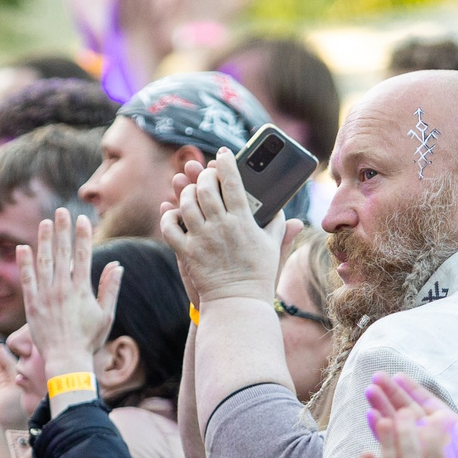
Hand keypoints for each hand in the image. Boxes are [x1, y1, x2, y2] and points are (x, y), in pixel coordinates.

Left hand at [19, 208, 115, 381]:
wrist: (66, 359)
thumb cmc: (89, 339)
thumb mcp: (106, 314)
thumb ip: (110, 289)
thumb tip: (117, 266)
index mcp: (82, 289)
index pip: (82, 255)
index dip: (82, 235)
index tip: (82, 219)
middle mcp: (63, 288)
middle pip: (62, 252)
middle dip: (62, 230)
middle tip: (61, 211)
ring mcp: (45, 296)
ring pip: (44, 262)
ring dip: (44, 240)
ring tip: (44, 223)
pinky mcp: (31, 305)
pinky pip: (27, 280)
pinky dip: (25, 264)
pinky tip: (23, 248)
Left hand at [158, 151, 281, 304]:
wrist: (238, 303)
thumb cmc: (259, 275)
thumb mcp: (272, 248)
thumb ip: (279, 227)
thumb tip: (289, 215)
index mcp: (243, 222)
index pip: (233, 183)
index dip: (227, 164)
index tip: (223, 153)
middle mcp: (220, 227)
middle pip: (205, 188)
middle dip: (203, 175)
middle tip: (204, 173)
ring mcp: (201, 239)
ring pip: (185, 204)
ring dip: (185, 192)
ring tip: (189, 190)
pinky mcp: (187, 252)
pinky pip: (170, 227)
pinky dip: (168, 216)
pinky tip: (172, 212)